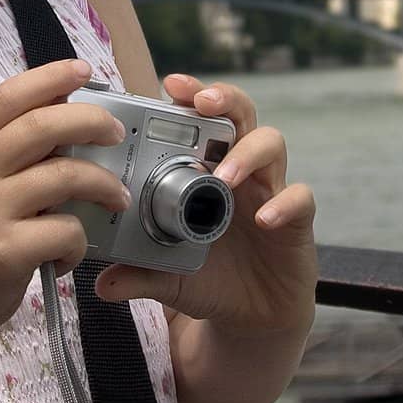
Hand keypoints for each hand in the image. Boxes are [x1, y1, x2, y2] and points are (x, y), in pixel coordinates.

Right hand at [0, 59, 131, 356]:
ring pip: (64, 176)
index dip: (48, 77)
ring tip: (116, 197)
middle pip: (41, 126)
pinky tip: (66, 255)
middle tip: (115, 133)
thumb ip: (4, 156)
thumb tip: (64, 123)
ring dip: (102, 184)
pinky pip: (65, 230)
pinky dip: (79, 241)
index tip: (82, 70)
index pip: (6, 98)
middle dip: (90, 121)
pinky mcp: (4, 251)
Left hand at [94, 75, 317, 337]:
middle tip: (202, 102)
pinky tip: (265, 218)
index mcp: (206, 171)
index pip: (202, 120)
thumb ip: (139, 275)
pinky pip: (300, 198)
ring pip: (271, 143)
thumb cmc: (210, 280)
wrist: (252, 318)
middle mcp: (239, 170)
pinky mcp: (296, 220)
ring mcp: (269, 190)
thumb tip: (102, 283)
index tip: (170, 84)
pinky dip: (284, 203)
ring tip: (224, 177)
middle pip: (240, 113)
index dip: (191, 96)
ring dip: (247, 152)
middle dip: (223, 98)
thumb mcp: (169, 278)